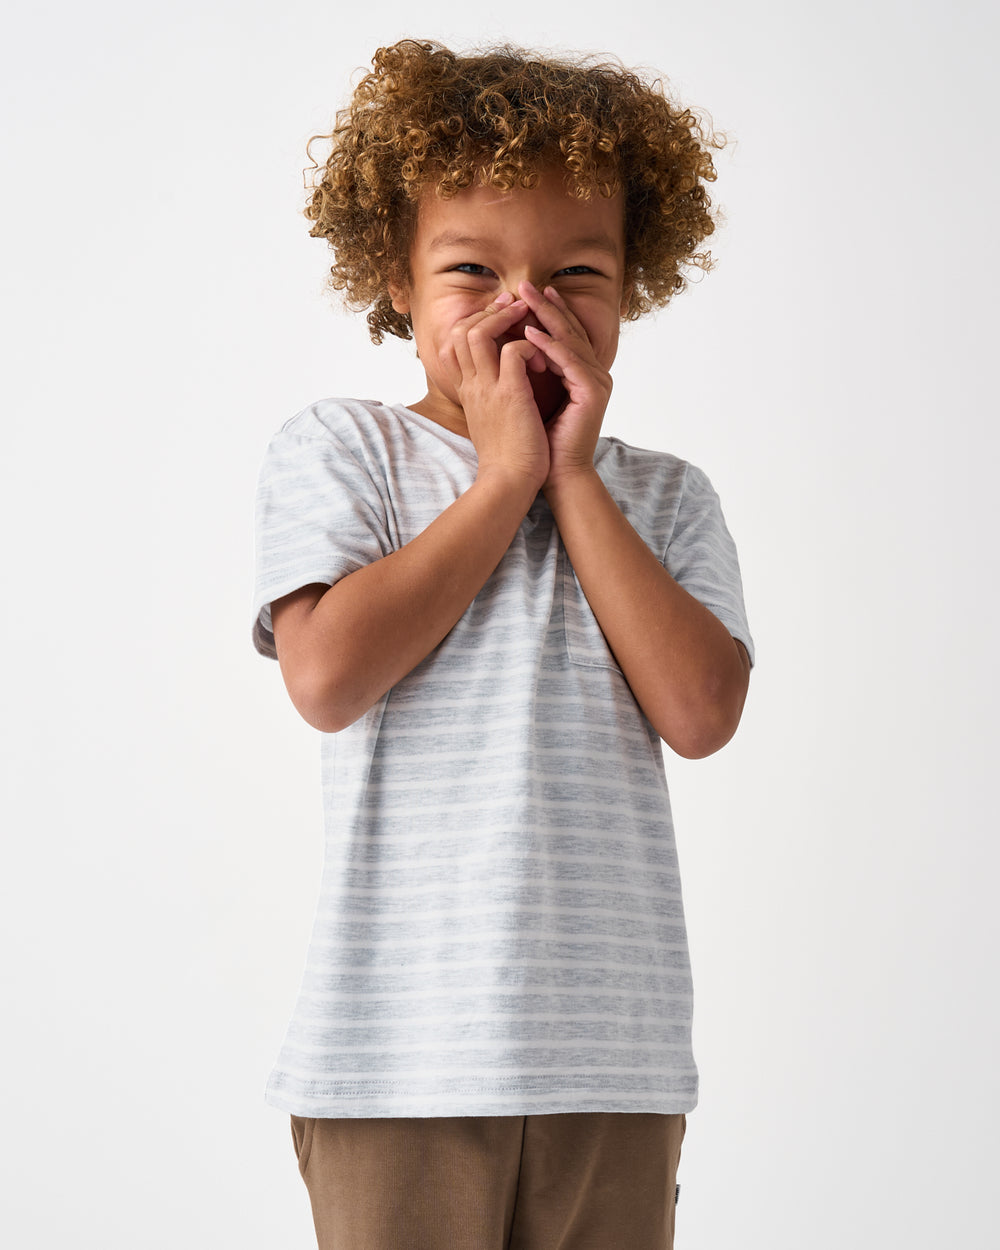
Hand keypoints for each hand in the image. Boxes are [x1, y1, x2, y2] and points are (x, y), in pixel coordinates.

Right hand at [451, 294, 550, 492]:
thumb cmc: (508, 456)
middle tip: (515, 302)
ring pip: (478, 333)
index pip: (455, 344)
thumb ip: (492, 397)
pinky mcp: (509, 395)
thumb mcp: (492, 420)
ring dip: (506, 318)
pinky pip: (513, 350)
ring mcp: (487, 389)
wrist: (511, 482)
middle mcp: (471, 386)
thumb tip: (506, 381)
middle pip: (460, 331)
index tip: (501, 316)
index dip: (476, 323)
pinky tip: (545, 360)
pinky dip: (531, 346)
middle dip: (488, 311)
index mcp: (468, 392)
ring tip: (529, 318)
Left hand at [517, 281, 613, 489]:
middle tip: (525, 283)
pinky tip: (530, 334)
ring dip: (546, 318)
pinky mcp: (593, 393)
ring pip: (569, 341)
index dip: (545, 311)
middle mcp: (594, 373)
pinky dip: (550, 347)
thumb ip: (527, 368)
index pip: (563, 334)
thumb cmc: (540, 440)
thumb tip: (505, 344)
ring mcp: (597, 382)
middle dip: (545, 306)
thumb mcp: (530, 394)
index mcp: (582, 373)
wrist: (555, 474)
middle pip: (569, 330)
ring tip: (524, 299)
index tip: (522, 293)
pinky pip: (570, 362)